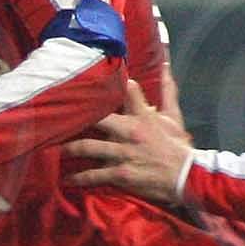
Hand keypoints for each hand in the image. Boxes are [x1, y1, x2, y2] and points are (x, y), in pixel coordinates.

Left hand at [66, 76, 192, 200]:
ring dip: (70, 148)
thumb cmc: (178, 146)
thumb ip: (167, 91)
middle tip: (59, 118)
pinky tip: (68, 179)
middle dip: (77, 118)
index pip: (127, 90)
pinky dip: (79, 178)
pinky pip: (94, 175)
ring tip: (57, 149)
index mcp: (143, 116)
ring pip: (88, 147)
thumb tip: (165, 66)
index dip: (111, 84)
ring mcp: (123, 153)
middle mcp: (130, 132)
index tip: (90, 82)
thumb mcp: (174, 117)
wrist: (186, 176)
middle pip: (98, 118)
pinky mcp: (121, 173)